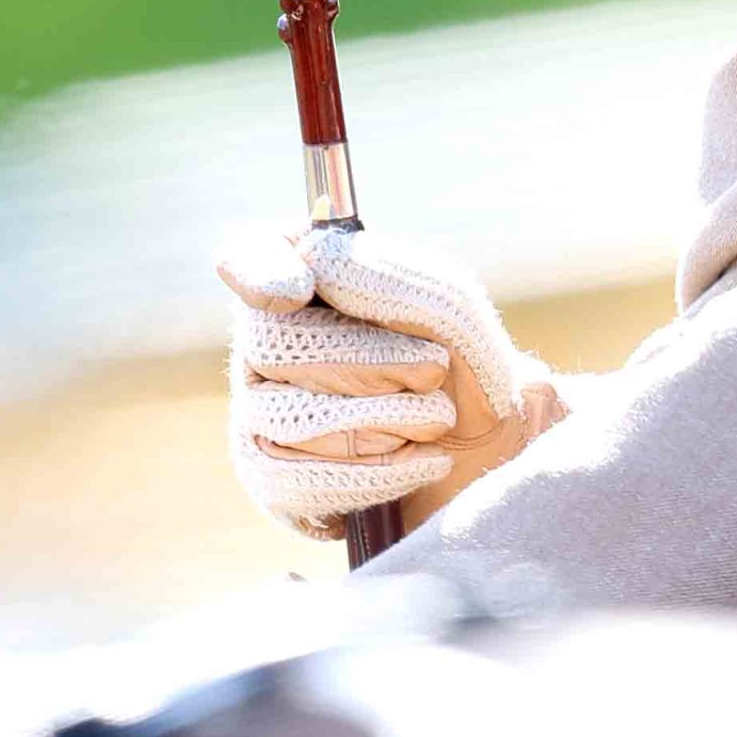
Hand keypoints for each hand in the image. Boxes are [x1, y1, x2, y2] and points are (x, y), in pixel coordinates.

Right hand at [217, 224, 566, 540]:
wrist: (487, 448)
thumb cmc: (461, 357)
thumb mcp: (449, 307)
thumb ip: (386, 278)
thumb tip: (312, 259)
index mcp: (306, 275)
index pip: (249, 257)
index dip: (258, 271)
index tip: (297, 289)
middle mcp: (267, 341)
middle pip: (273, 345)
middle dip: (367, 362)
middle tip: (434, 369)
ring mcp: (258, 412)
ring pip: (289, 416)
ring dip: (384, 419)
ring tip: (437, 416)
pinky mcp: (272, 479)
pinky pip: (299, 479)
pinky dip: (377, 470)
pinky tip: (426, 459)